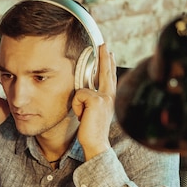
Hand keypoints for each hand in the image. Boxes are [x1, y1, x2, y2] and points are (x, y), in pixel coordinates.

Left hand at [71, 44, 116, 159]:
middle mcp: (110, 95)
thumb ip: (91, 100)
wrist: (96, 143)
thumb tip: (84, 92)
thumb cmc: (91, 131)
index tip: (109, 52)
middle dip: (104, 57)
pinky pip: (79, 95)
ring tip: (83, 116)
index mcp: (109, 98)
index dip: (109, 63)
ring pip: (83, 90)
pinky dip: (77, 107)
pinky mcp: (97, 100)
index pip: (109, 76)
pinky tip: (82, 116)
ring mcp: (105, 97)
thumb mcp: (91, 112)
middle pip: (106, 71)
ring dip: (78, 105)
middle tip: (103, 43)